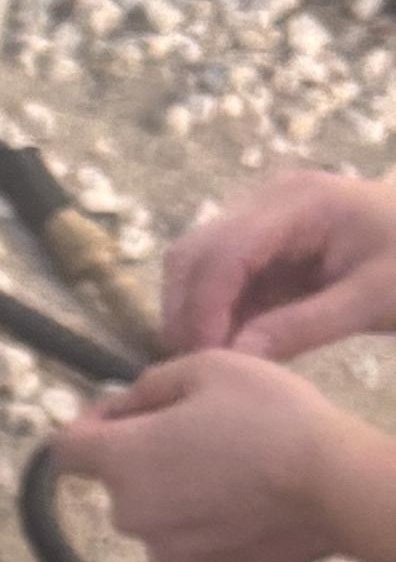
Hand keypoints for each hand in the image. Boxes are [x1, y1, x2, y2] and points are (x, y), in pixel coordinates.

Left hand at [46, 350, 395, 561]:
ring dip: (178, 492)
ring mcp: (165, 552)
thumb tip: (125, 403)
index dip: (89, 425)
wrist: (336, 486)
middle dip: (145, 456)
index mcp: (121, 461)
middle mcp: (128, 515)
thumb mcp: (209, 368)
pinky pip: (191, 541)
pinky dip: (207, 523)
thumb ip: (150, 384)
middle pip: (118, 481)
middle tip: (203, 433)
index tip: (123, 414)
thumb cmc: (273, 417)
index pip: (64, 450)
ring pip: (156, 514)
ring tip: (234, 468)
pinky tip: (249, 502)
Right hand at [157, 168, 395, 359]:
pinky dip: (216, 311)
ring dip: (194, 311)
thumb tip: (234, 355)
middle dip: (187, 310)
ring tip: (215, 355)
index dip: (203, 308)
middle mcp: (272, 200)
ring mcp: (265, 218)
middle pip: (194, 252)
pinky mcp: (266, 241)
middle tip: (201, 362)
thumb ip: (304, 327)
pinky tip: (234, 341)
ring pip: (196, 264)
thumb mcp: (374, 300)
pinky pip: (220, 276)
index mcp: (302, 202)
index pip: (224, 252)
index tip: (206, 357)